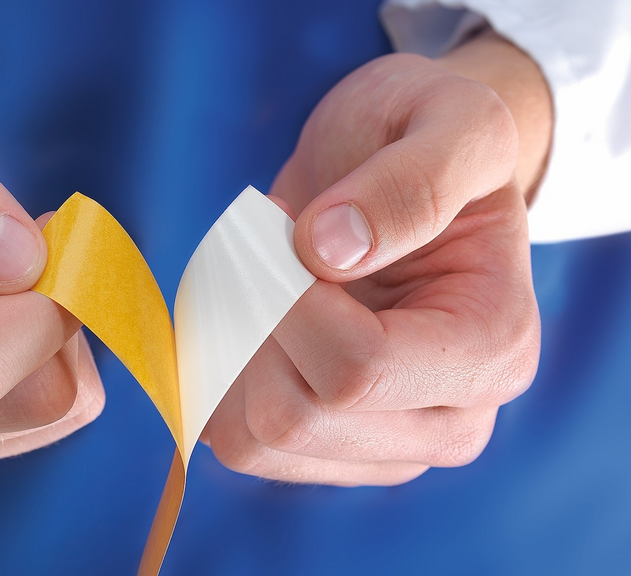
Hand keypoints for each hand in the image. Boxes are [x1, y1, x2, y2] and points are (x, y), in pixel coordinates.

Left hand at [205, 31, 548, 485]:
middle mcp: (449, 423)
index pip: (355, 369)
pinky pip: (238, 440)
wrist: (400, 175)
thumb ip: (413, 181)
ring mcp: (386, 450)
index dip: (285, 299)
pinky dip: (218, 378)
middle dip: (253, 323)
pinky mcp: (328, 452)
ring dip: (229, 351)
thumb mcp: (455, 121)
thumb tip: (328, 251)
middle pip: (297, 418)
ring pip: (256, 441)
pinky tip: (248, 318)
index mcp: (494, 352)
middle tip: (263, 249)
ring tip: (259, 281)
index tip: (280, 222)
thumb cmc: (431, 141)